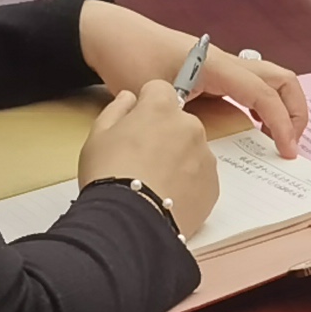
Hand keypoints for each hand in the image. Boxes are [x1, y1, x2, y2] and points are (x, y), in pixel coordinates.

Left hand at [78, 4, 306, 155]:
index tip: (287, 151)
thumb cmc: (131, 61)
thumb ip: (182, 119)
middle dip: (295, 110)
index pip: (264, 94)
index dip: (282, 122)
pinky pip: (252, 86)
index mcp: (217, 65)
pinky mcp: (213, 72)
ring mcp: (222, 65)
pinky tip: (256, 127)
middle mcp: (227, 62)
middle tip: (291, 144)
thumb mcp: (155, 94)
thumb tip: (207, 146)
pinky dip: (265, 105)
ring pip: (270, 80)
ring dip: (283, 106)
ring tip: (279, 139)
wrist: (113, 37)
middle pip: (281, 78)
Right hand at [79, 82, 219, 235]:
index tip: (137, 122)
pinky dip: (188, 183)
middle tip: (141, 159)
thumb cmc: (109, 176)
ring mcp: (205, 156)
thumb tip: (130, 98)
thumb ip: (116, 109)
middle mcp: (189, 126)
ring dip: (178, 158)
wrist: (129, 222)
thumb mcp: (97, 136)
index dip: (146, 104)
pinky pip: (201, 176)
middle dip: (164, 133)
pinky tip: (167, 197)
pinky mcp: (213, 185)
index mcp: (161, 108)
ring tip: (153, 182)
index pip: (160, 89)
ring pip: (191, 148)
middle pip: (178, 121)